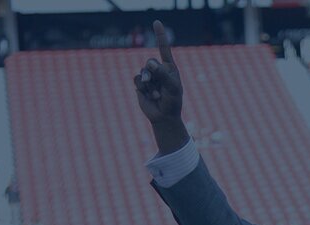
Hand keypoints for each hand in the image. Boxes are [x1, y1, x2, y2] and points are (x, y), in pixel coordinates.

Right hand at [134, 20, 188, 153]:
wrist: (164, 117)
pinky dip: (143, 88)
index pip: (164, 48)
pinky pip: (137, 80)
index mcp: (170, 68)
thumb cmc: (173, 101)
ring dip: (149, 84)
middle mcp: (159, 70)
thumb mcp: (172, 87)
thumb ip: (162, 74)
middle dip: (153, 72)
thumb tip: (150, 63)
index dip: (160, 35)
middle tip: (157, 83)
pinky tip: (150, 95)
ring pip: (143, 71)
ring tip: (157, 94)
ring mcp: (150, 77)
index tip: (156, 22)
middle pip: (150, 61)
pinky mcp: (141, 84)